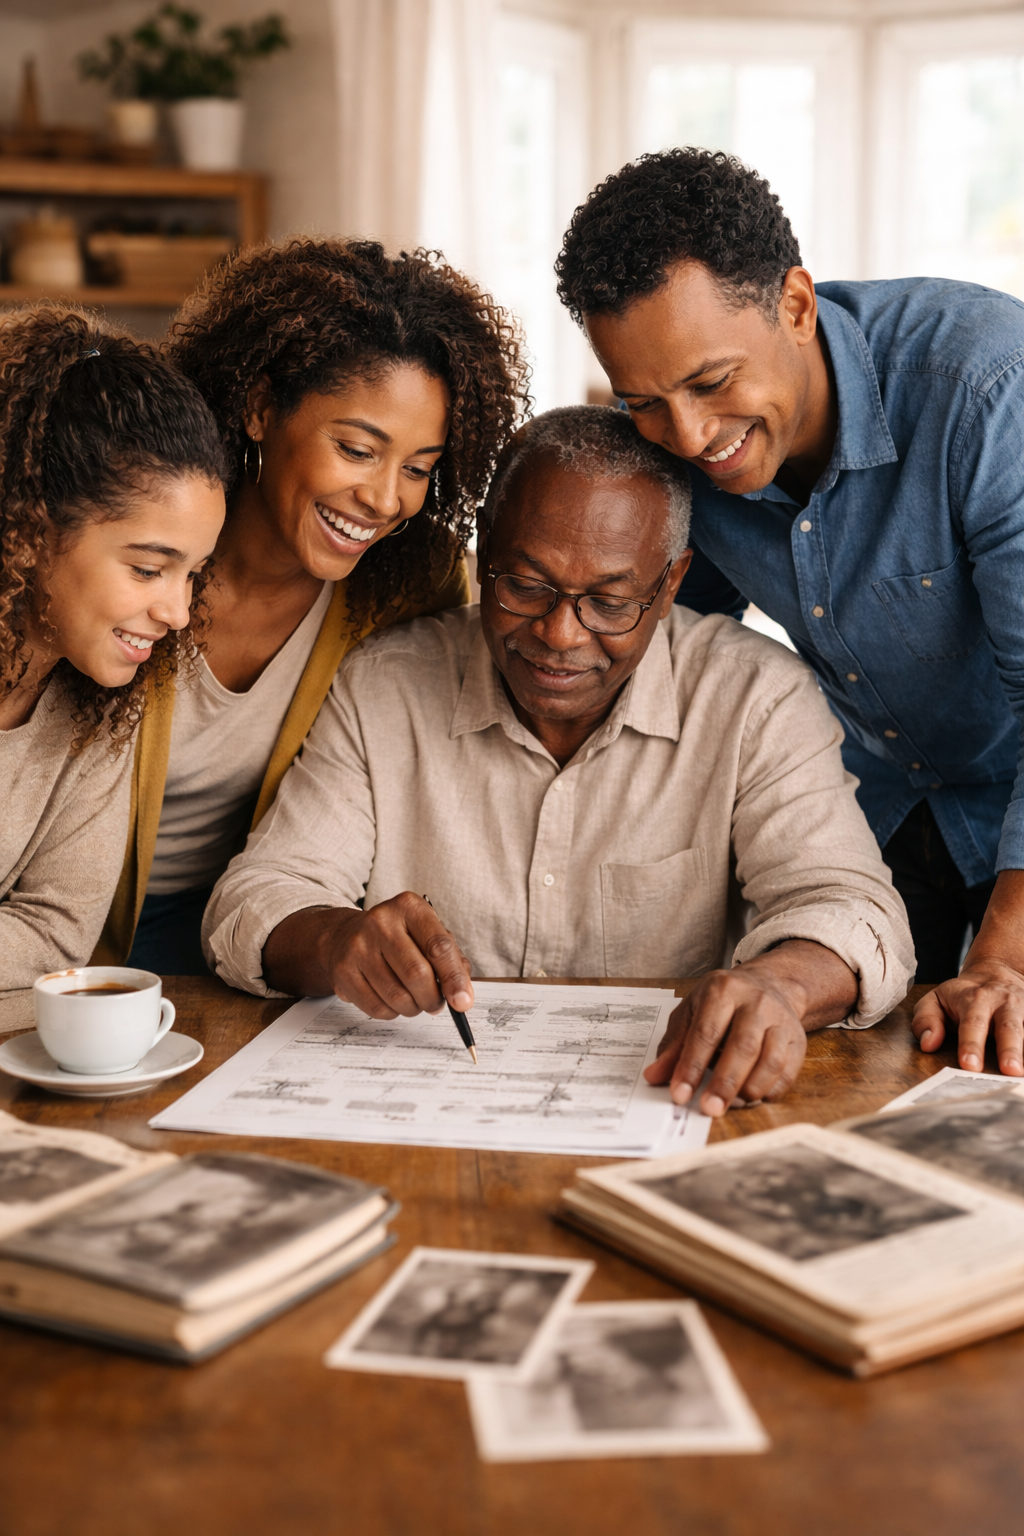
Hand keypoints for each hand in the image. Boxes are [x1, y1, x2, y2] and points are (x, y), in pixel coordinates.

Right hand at [263, 893, 473, 1017]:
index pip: (438, 946)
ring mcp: (358, 946)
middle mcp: (381, 922)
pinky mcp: (343, 971)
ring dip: (413, 1008)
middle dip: (433, 999)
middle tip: (436, 1004)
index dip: (454, 978)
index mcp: (409, 907)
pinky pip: (377, 1008)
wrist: (344, 936)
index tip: (462, 1001)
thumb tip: (462, 996)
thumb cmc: (396, 938)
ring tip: (414, 1001)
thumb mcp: (426, 935)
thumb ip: (451, 960)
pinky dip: (392, 1013)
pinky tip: (392, 1000)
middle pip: (417, 974)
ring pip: (397, 996)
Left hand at [642, 940, 856, 1117]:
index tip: (680, 1095)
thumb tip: (654, 1077)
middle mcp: (755, 1002)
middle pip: (742, 1047)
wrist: (769, 984)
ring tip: (733, 1104)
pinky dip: (772, 1090)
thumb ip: (674, 1046)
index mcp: (722, 991)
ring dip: (751, 1089)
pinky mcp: (798, 1038)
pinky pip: (789, 1070)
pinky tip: (755, 1098)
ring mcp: (780, 1020)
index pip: (706, 1033)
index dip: (691, 1066)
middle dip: (725, 1083)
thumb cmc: (723, 1002)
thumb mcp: (691, 1012)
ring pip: (771, 1060)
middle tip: (709, 1109)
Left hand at [912, 959, 1023, 1075]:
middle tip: (1009, 1071)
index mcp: (974, 998)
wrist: (997, 972)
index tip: (969, 1064)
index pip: (972, 1022)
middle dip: (1009, 1048)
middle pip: (1008, 1025)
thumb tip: (928, 1043)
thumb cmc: (962, 995)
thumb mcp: (936, 999)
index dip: (971, 1044)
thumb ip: (926, 1019)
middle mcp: (1003, 1002)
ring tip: (1022, 1074)